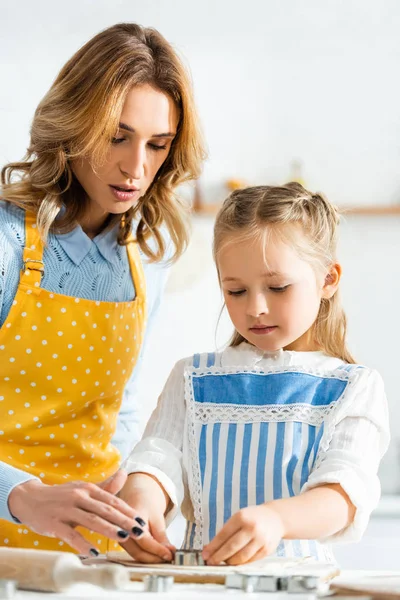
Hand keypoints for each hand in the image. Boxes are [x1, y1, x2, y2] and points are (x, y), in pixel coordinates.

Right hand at [8, 470, 147, 554]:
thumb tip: (124, 474)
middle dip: (124, 521)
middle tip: (139, 531)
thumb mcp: (83, 489)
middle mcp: (79, 497)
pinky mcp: (54, 524)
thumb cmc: (61, 496)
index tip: (142, 522)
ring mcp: (66, 510)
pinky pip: (70, 535)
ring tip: (123, 538)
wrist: (30, 499)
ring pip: (91, 520)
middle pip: (105, 510)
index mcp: (87, 489)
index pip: (112, 501)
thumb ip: (104, 487)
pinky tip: (93, 552)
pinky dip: (82, 544)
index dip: (128, 511)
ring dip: (108, 529)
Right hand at [118, 473, 175, 563]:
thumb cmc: (147, 502)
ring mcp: (121, 537)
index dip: (158, 551)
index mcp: (130, 519)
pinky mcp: (124, 541)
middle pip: (137, 552)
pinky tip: (156, 555)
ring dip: (151, 559)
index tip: (171, 555)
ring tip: (165, 558)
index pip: (144, 542)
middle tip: (169, 559)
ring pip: (135, 555)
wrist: (137, 494)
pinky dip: (146, 556)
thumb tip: (170, 553)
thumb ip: (161, 535)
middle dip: (155, 558)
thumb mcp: (157, 516)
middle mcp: (122, 530)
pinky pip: (134, 552)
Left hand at [202, 504, 284, 565]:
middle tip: (210, 562)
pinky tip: (234, 562)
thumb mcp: (239, 518)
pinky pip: (250, 561)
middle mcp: (252, 528)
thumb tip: (210, 548)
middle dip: (218, 557)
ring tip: (222, 562)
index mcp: (242, 517)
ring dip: (229, 562)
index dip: (213, 547)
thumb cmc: (253, 518)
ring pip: (241, 557)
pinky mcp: (266, 550)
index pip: (224, 535)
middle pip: (231, 547)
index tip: (205, 554)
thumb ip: (226, 532)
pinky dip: (240, 563)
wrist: (275, 518)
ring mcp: (261, 540)